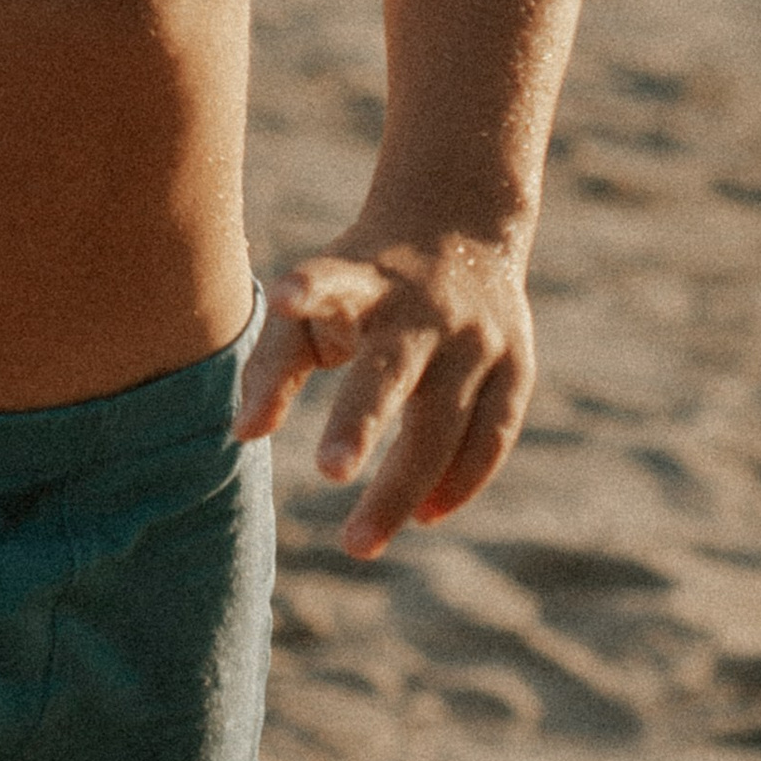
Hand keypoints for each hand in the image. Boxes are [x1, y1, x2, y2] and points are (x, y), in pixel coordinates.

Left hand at [234, 228, 534, 560]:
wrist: (461, 219)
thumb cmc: (362, 282)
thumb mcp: (317, 296)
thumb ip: (274, 362)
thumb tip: (243, 434)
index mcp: (364, 280)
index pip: (332, 282)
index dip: (307, 293)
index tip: (282, 299)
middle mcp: (425, 308)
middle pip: (393, 372)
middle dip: (360, 422)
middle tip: (328, 471)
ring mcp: (478, 338)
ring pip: (445, 424)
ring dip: (403, 486)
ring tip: (358, 541)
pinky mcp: (517, 365)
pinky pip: (492, 437)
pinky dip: (460, 483)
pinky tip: (423, 516)